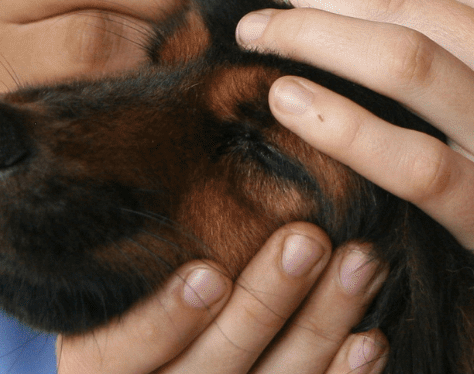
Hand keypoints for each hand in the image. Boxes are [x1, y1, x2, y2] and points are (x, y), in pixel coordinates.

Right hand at [58, 224, 388, 373]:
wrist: (177, 370)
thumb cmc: (135, 301)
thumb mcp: (109, 272)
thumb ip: (129, 228)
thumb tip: (148, 124)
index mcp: (99, 365)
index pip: (123, 352)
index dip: (165, 318)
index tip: (207, 273)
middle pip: (213, 368)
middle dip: (265, 304)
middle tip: (308, 239)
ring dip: (322, 325)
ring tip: (360, 262)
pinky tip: (373, 337)